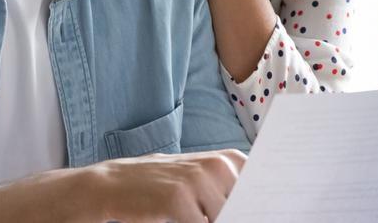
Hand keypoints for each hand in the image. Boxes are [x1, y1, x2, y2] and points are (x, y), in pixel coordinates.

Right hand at [88, 149, 246, 222]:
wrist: (112, 183)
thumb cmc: (159, 185)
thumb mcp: (197, 178)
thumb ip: (226, 188)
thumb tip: (255, 209)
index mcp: (227, 160)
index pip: (259, 187)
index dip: (257, 205)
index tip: (265, 212)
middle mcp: (216, 166)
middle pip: (245, 207)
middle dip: (237, 217)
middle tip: (216, 214)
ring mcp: (197, 181)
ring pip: (224, 218)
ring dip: (215, 222)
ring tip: (193, 216)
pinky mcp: (177, 199)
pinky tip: (181, 221)